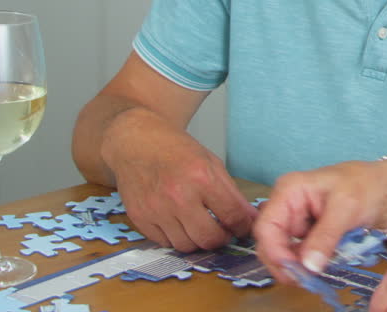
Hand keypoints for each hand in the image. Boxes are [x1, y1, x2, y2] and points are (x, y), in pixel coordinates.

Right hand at [103, 109, 256, 251]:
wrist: (137, 142)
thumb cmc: (175, 150)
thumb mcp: (211, 163)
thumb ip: (232, 194)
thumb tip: (249, 220)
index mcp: (201, 177)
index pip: (232, 216)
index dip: (242, 226)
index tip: (242, 227)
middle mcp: (178, 195)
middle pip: (209, 239)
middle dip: (221, 238)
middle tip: (221, 231)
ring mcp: (156, 209)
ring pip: (186, 246)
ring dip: (197, 239)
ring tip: (199, 224)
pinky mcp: (140, 218)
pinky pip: (164, 242)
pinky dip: (175, 237)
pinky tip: (178, 222)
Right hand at [254, 159, 386, 278]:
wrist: (385, 188)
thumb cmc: (366, 186)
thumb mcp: (345, 208)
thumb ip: (325, 237)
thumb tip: (308, 265)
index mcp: (289, 190)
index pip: (267, 226)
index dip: (275, 252)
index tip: (293, 270)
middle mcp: (287, 205)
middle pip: (270, 242)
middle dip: (284, 263)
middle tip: (304, 280)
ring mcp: (296, 219)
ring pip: (283, 251)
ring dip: (296, 266)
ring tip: (314, 275)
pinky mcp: (307, 232)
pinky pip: (298, 254)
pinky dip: (306, 264)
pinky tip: (319, 267)